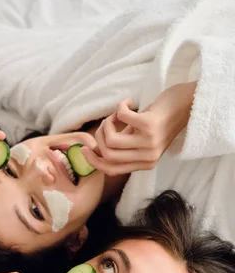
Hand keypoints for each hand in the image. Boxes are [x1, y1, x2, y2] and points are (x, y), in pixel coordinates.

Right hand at [81, 82, 195, 175]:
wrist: (187, 104)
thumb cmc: (163, 119)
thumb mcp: (143, 139)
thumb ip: (126, 147)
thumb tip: (97, 149)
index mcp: (145, 164)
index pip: (111, 170)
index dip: (93, 161)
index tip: (85, 148)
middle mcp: (148, 157)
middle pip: (107, 155)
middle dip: (99, 137)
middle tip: (107, 123)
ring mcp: (149, 143)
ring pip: (110, 140)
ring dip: (107, 123)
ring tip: (117, 114)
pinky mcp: (149, 126)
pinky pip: (120, 117)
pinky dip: (119, 107)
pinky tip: (128, 102)